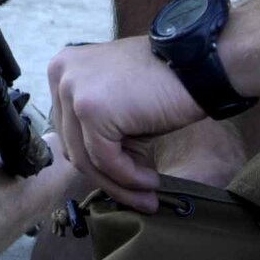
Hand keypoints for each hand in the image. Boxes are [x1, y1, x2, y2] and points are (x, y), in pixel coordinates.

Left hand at [46, 37, 203, 211]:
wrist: (198, 64)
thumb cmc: (165, 82)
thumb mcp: (121, 105)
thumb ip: (101, 134)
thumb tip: (102, 178)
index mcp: (63, 68)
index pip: (67, 130)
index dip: (96, 161)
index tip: (122, 180)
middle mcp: (60, 73)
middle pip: (72, 146)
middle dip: (107, 178)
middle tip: (139, 195)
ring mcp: (72, 89)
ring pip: (86, 159)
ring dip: (119, 184)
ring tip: (147, 195)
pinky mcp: (91, 109)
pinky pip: (105, 160)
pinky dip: (128, 178)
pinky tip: (151, 181)